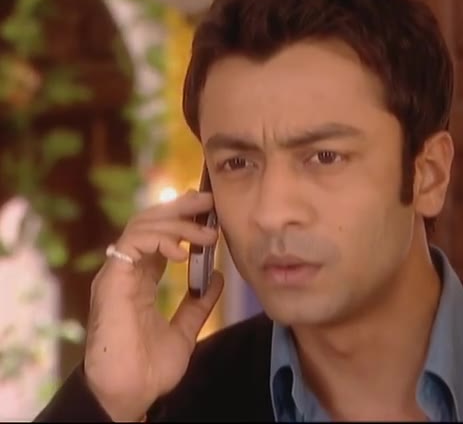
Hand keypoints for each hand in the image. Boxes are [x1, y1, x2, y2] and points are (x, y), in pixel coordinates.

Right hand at [83, 190, 223, 420]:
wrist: (129, 394)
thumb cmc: (149, 368)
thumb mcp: (184, 330)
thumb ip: (198, 304)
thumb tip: (217, 278)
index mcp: (142, 279)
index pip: (160, 236)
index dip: (184, 220)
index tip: (211, 213)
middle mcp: (128, 271)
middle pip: (149, 222)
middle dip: (181, 207)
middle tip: (209, 201)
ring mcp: (118, 273)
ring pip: (141, 226)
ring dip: (177, 223)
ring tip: (207, 234)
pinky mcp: (112, 280)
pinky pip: (133, 244)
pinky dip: (160, 240)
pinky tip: (183, 252)